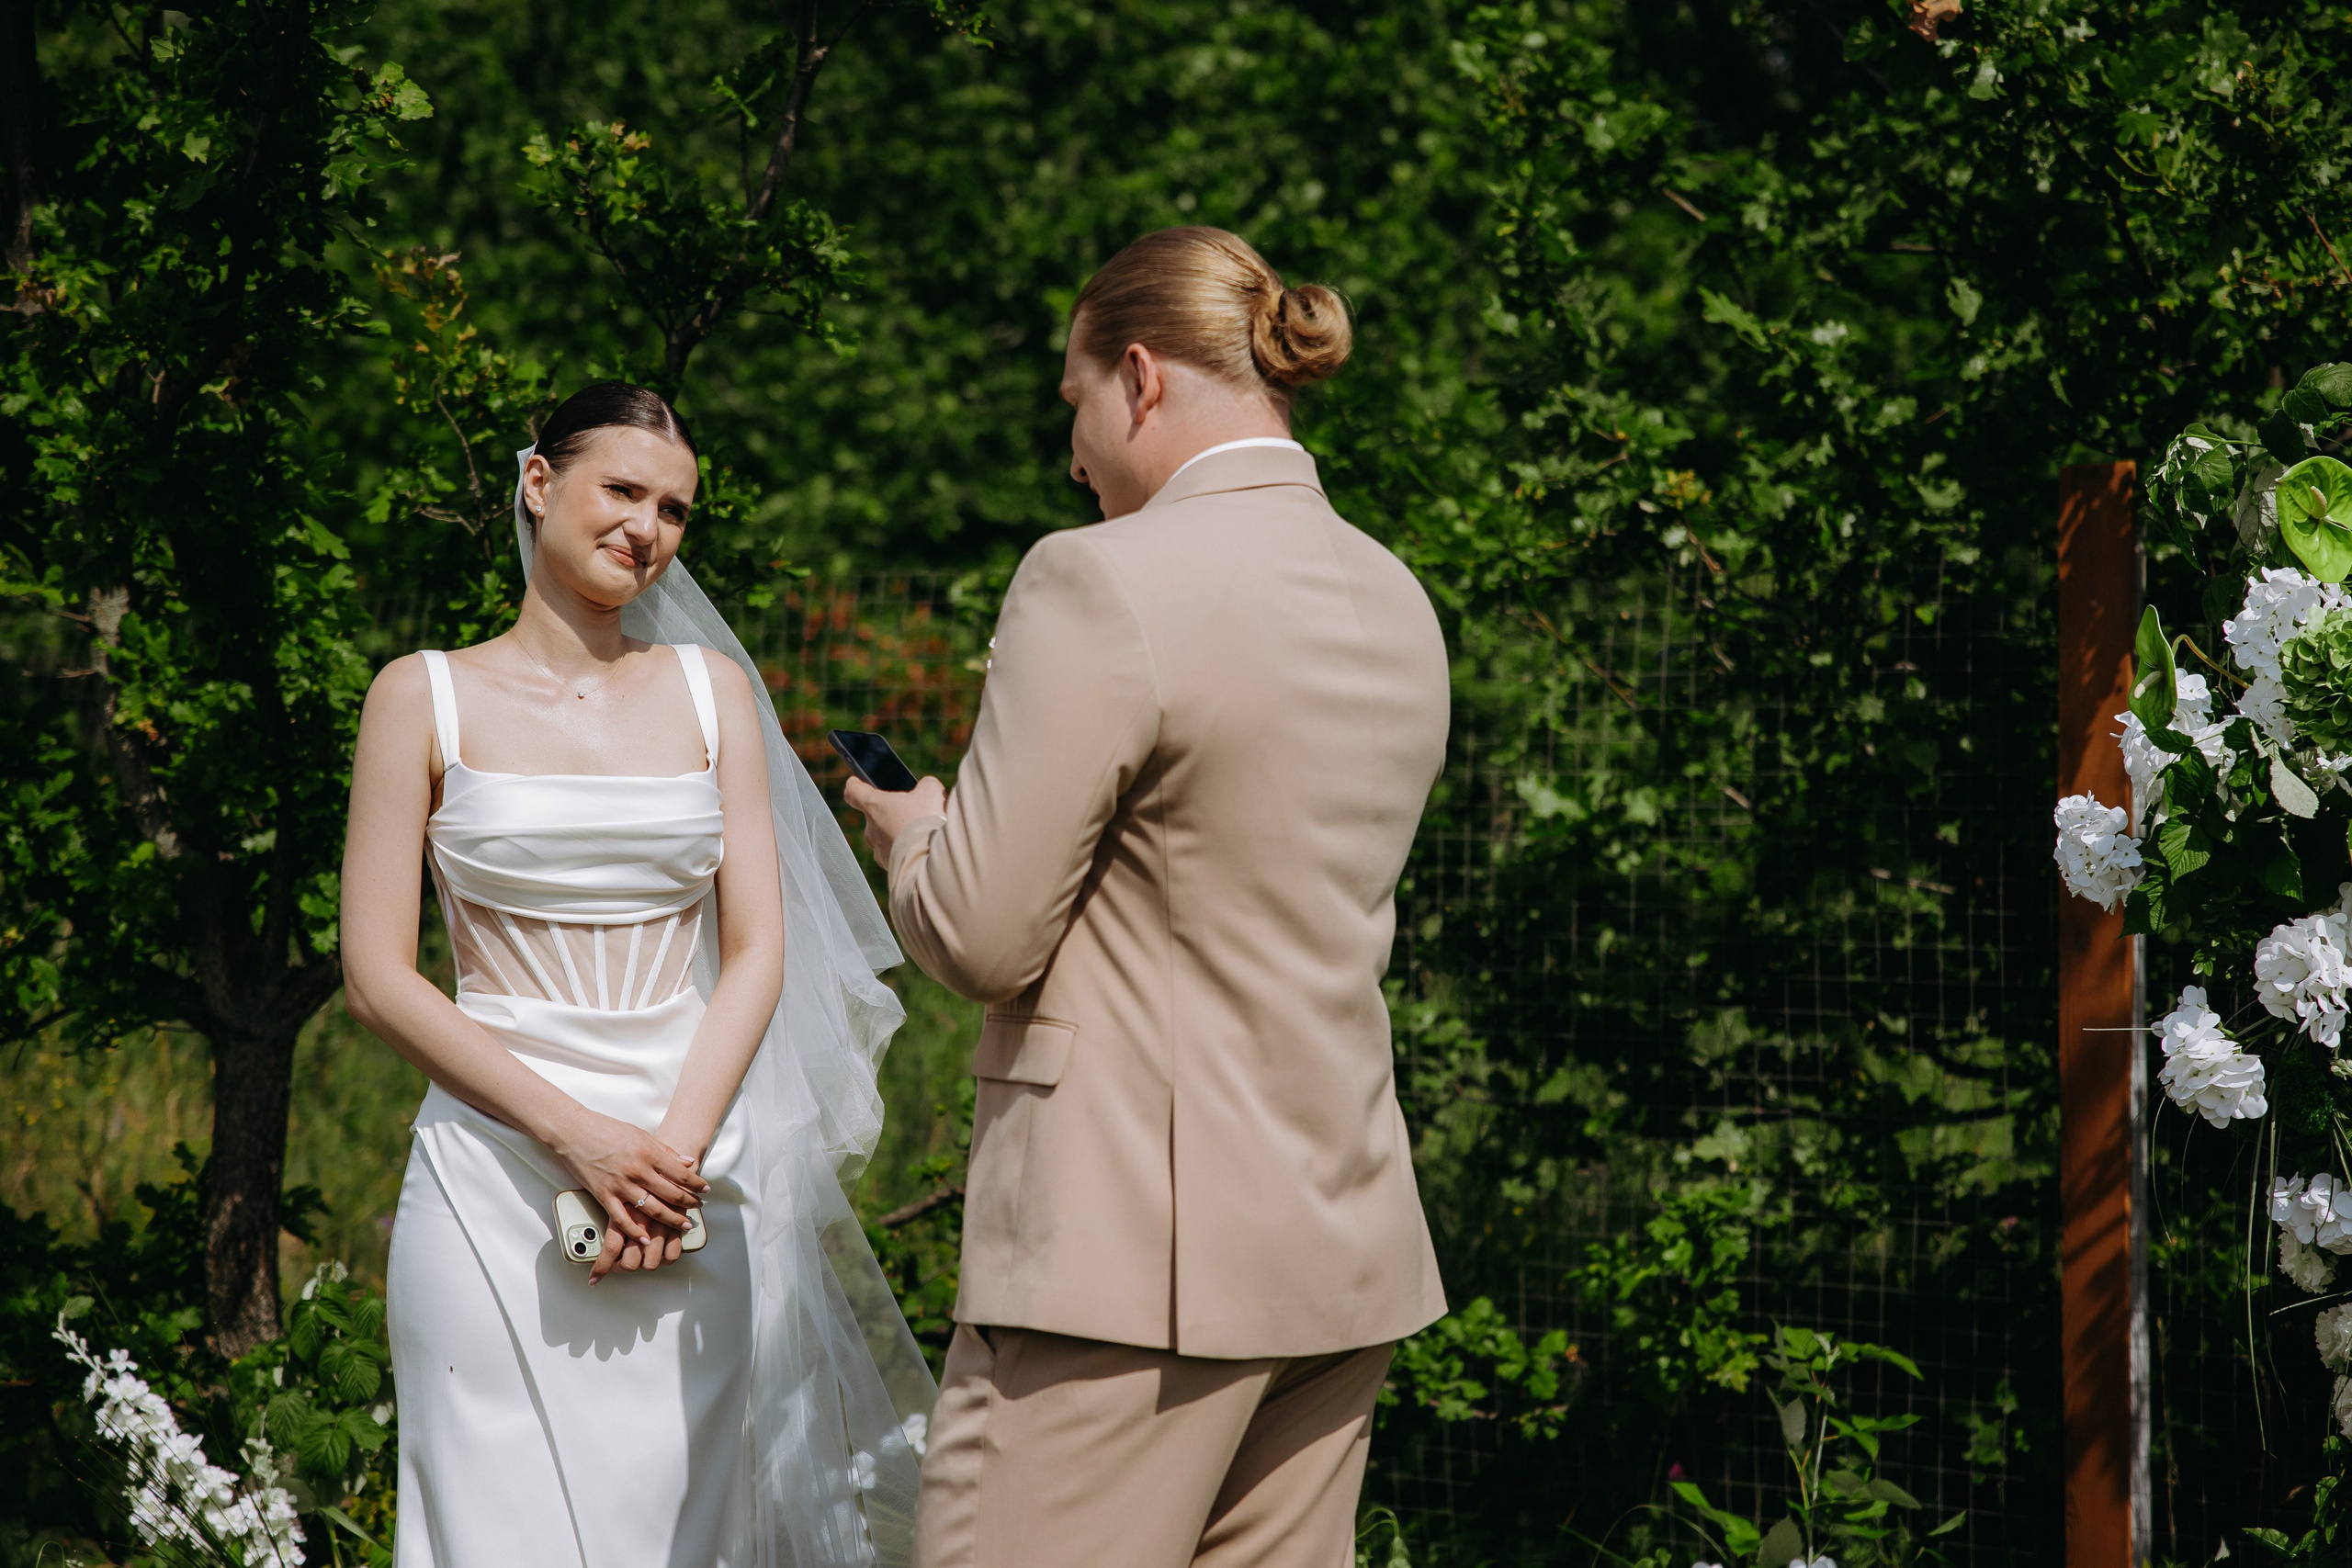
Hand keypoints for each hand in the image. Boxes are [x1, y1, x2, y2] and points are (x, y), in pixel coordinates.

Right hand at [545, 1108, 707, 1282]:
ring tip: (684, 1225)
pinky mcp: (604, 1195)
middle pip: (671, 1194)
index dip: (697, 1184)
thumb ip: (665, 1151)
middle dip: (689, 1203)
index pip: (681, 1174)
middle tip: (699, 1208)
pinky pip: (622, 1219)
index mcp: (649, 1154)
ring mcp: (620, 1185)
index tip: (706, 1189)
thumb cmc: (607, 1130)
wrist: (575, 1132)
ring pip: (652, 1209)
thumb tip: (688, 1162)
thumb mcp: (642, 1135)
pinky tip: (647, 1239)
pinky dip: (636, 1232)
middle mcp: (638, 1171)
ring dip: (671, 1220)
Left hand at [843, 774, 947, 864]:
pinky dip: (907, 852)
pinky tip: (924, 850)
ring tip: (924, 835)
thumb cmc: (926, 821)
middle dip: (893, 814)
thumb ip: (924, 785)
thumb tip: (925, 789)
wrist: (931, 862)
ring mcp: (879, 851)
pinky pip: (896, 856)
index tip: (858, 783)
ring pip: (887, 838)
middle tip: (915, 813)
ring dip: (901, 834)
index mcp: (875, 806)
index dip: (856, 785)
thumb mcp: (931, 791)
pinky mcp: (889, 868)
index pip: (853, 791)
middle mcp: (871, 830)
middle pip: (876, 816)